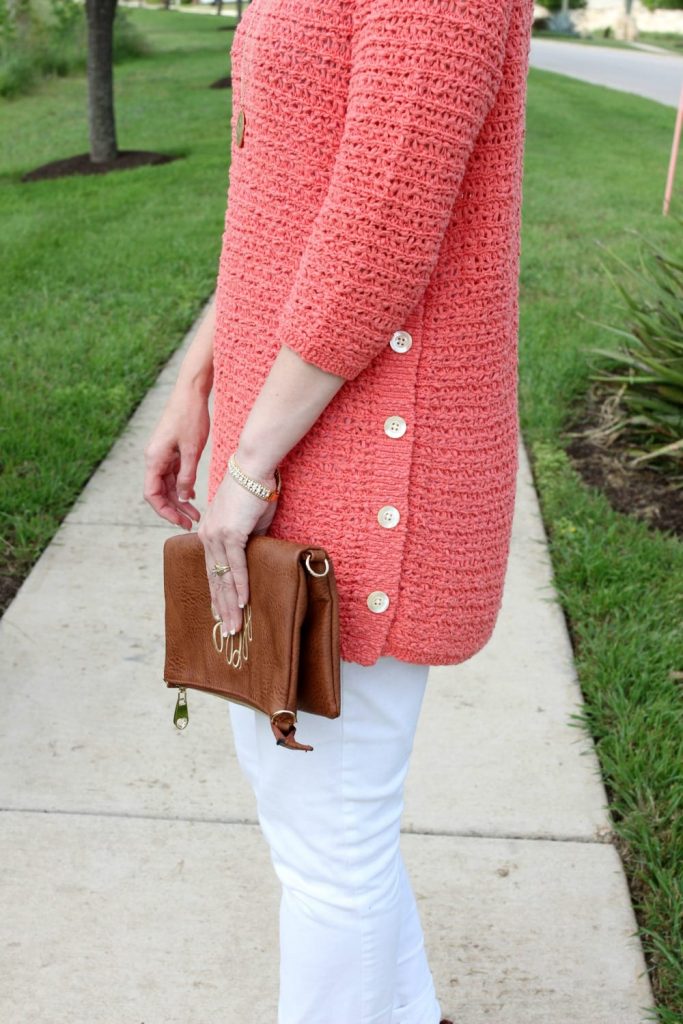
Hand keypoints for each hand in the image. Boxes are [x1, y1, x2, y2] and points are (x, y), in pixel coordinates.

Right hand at [143, 386, 209, 528]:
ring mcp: (162, 455)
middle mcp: (154, 459)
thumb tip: (182, 498)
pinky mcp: (171, 451)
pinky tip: (192, 496)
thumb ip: (186, 476)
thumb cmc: (190, 417)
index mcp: (154, 459)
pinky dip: (182, 486)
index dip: (164, 511)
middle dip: (174, 509)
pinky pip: (173, 474)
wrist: (191, 393)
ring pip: (167, 485)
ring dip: (180, 500)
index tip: (180, 522)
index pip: (152, 494)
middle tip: (191, 522)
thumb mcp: (192, 450)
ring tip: (196, 513)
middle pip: (159, 492)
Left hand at [197, 451, 278, 636]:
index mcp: (209, 534)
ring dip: (231, 605)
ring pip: (223, 578)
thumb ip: (248, 540)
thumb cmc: (254, 491)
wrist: (253, 468)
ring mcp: (217, 536)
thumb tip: (254, 556)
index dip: (217, 594)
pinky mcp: (230, 533)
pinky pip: (236, 566)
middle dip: (222, 608)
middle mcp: (207, 537)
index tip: (221, 613)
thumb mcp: (250, 522)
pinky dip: (240, 585)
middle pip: (215, 579)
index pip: (212, 570)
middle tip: (229, 631)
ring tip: (235, 626)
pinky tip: (244, 603)